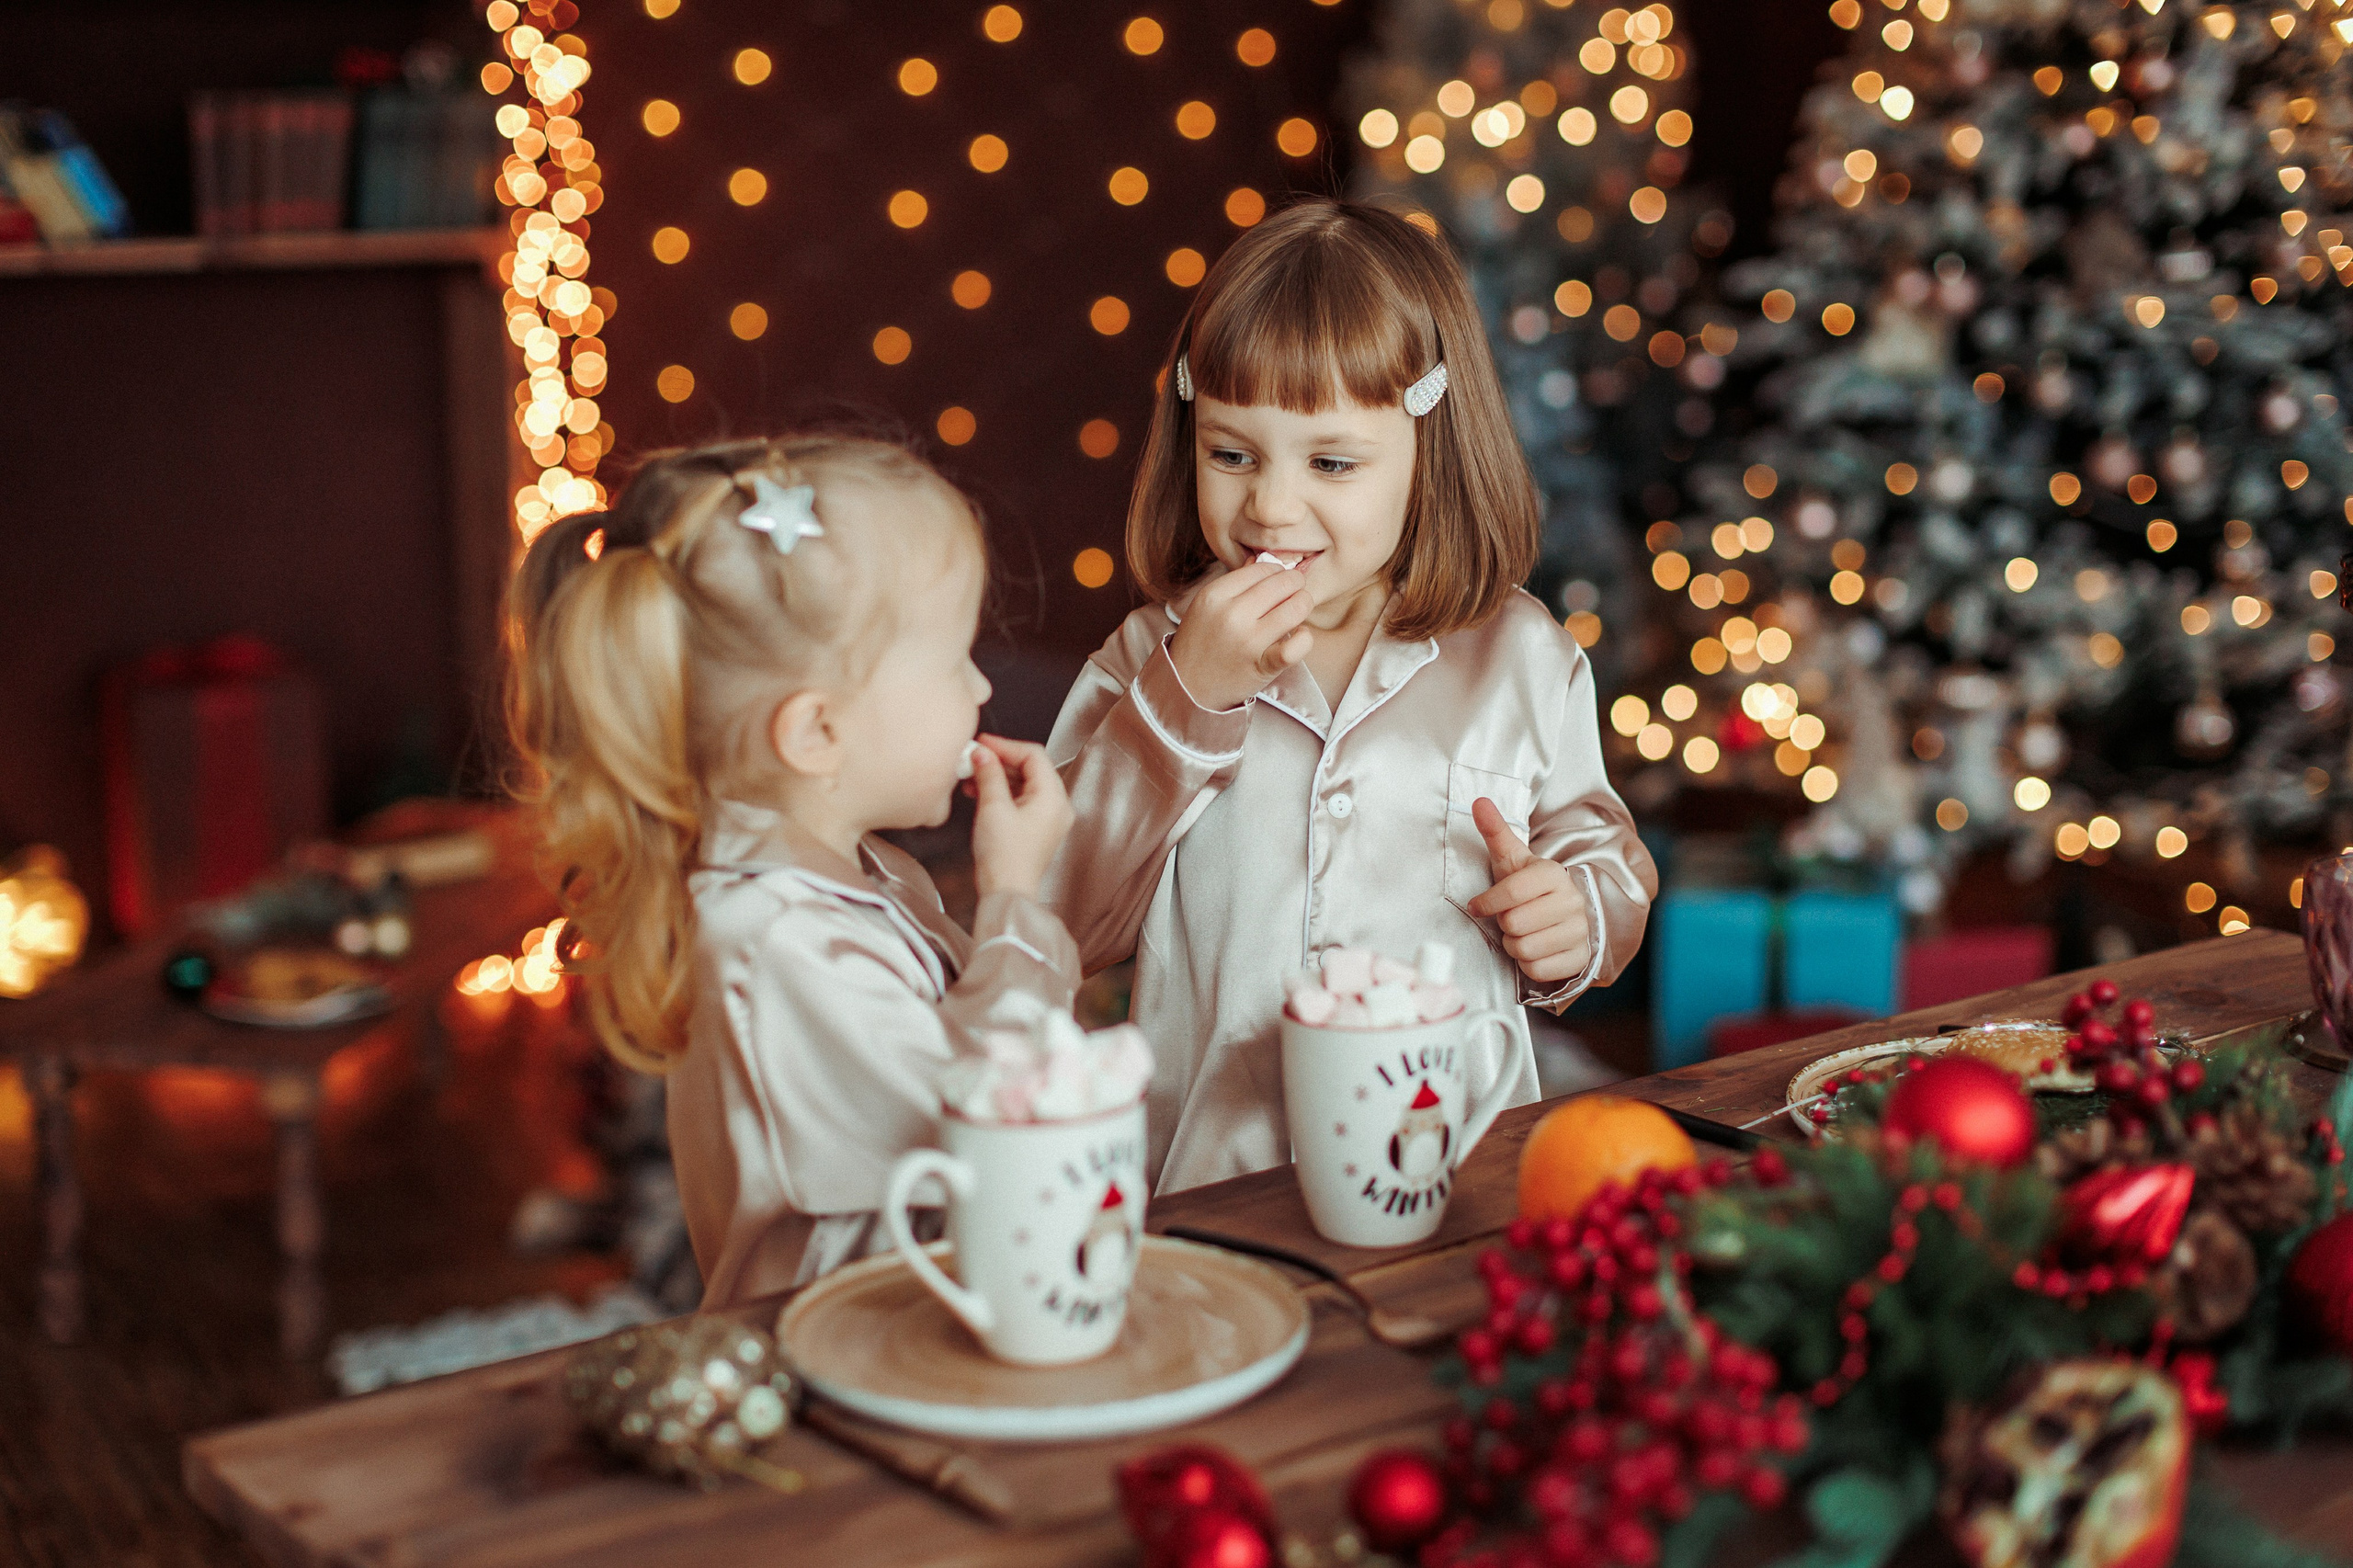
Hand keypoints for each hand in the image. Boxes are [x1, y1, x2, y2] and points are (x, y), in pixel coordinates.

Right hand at [969, 735, 1073, 900]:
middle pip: (1030, 768)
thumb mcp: (993, 807)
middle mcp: (1057, 806)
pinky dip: (1001, 793)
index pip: (1033, 755)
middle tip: (973, 757)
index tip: (982, 743)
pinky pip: (1021, 800)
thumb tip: (982, 753)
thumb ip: (988, 774)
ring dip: (997, 777)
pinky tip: (978, 792)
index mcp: (1054, 797)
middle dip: (999, 761)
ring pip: (1023, 784)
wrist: (1007, 893)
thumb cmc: (1005, 858)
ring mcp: (1048, 818)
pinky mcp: (1036, 829)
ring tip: (970, 776)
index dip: (1005, 745)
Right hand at [1166, 559, 1315, 711]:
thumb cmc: (1201, 644)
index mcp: (1215, 595)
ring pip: (1296, 607)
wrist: (1187, 689)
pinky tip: (1300, 636)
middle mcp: (1231, 614)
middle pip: (1282, 583)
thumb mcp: (1207, 607)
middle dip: (1295, 584)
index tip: (1278, 581)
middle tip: (1294, 592)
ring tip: (1298, 611)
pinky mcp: (1262, 666)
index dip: (1277, 572)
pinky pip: (1296, 646)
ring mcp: (1248, 641)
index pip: (1262, 569)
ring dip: (1303, 605)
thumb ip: (1235, 583)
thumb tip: (1263, 560)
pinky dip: (1305, 638)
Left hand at [1463, 796, 1590, 984]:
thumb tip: (1478, 802)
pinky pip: (1538, 969)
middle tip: (1509, 917)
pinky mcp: (1580, 958)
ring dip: (1514, 945)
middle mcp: (1572, 901)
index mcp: (1553, 874)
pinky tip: (1534, 948)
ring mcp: (1579, 931)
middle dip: (1504, 923)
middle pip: (1515, 923)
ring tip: (1521, 932)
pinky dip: (1528, 964)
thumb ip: (1495, 831)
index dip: (1487, 902)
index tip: (1478, 905)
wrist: (1565, 914)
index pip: (1511, 892)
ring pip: (1525, 948)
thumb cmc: (1529, 887)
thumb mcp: (1512, 859)